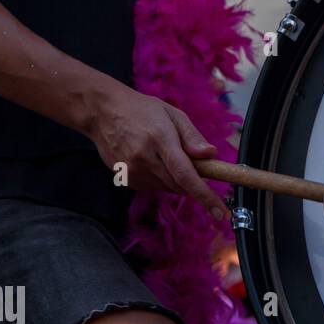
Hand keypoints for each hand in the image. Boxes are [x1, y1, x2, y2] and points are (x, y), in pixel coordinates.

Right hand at [85, 83, 224, 218]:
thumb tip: (211, 155)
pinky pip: (154, 187)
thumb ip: (193, 137)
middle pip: (180, 185)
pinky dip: (162, 179)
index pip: (186, 175)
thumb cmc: (142, 110)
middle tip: (195, 163)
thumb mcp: (173, 114)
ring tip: (168, 154)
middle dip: (195, 182)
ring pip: (168, 188)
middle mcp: (145, 159)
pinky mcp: (125, 179)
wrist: (103, 113)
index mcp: (160, 140)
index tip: (221, 212)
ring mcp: (132, 172)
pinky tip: (154, 160)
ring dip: (178, 179)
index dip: (205, 196)